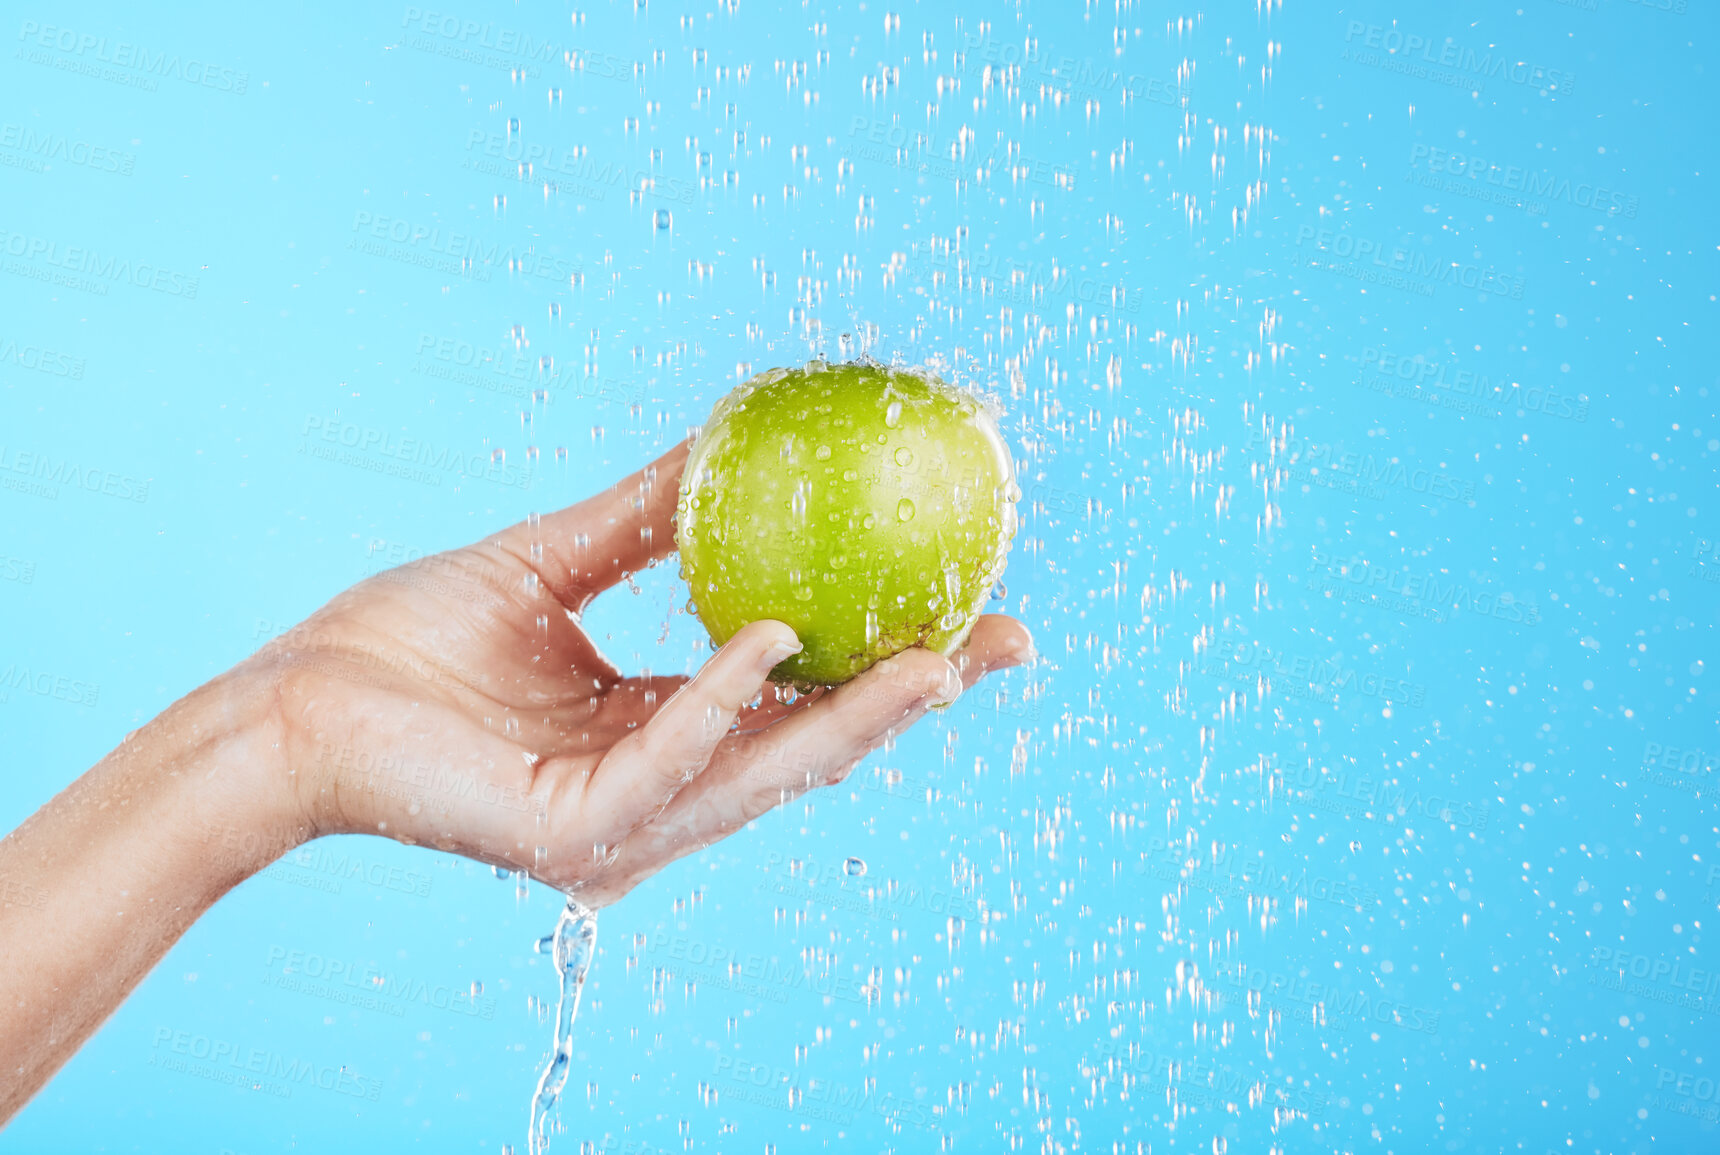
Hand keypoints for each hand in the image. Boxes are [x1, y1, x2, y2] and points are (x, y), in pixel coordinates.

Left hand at [242, 441, 1034, 906]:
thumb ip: (639, 523)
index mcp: (661, 739)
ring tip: (937, 655)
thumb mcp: (547, 568)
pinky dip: (724, 705)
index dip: (891, 667)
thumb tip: (722, 442)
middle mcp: (659, 795)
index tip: (972, 610)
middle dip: (915, 705)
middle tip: (1007, 644)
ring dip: (856, 717)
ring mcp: (621, 826)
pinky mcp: (571, 835)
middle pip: (813, 752)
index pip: (800, 707)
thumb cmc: (406, 646)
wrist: (292, 708)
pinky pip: (666, 765)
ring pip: (764, 775)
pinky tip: (769, 641)